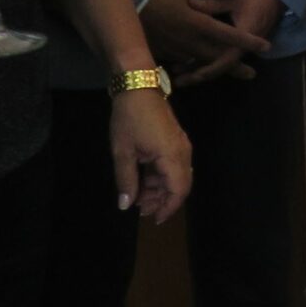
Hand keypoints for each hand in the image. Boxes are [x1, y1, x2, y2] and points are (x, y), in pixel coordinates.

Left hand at [110, 87, 192, 222]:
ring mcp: (180, 145)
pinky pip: (172, 165)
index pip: (179, 190)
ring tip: (138, 197)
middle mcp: (182, 152)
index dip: (168, 208)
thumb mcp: (123, 152)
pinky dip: (159, 177)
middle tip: (139, 210)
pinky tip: (143, 181)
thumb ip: (126, 180)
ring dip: (159, 189)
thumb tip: (126, 205)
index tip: (153, 220)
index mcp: (172, 155)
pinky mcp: (175, 140)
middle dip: (161, 200)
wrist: (137, 86)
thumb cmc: (129, 118)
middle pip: (179, 185)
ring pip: (176, 176)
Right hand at [141, 0, 270, 85]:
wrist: (127, 4)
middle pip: (217, 57)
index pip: (229, 35)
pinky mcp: (163, 55)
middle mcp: (189, 41)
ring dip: (216, 69)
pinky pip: (183, 65)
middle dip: (235, 66)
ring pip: (200, 64)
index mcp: (197, 23)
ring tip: (231, 74)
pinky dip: (194, 68)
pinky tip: (201, 70)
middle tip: (251, 74)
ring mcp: (175, 50)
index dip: (248, 41)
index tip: (265, 47)